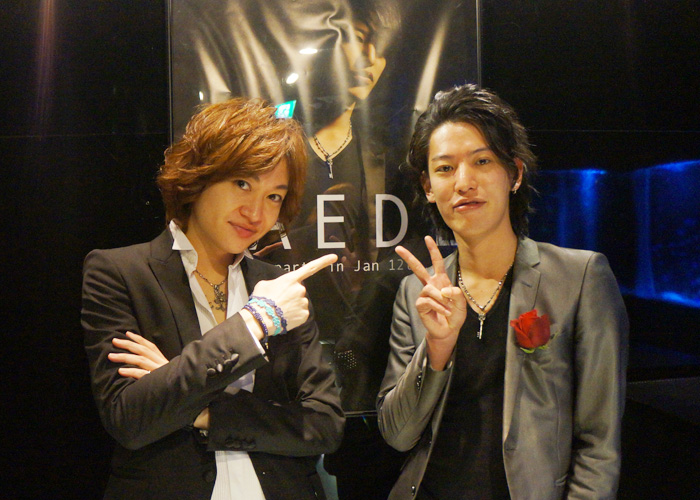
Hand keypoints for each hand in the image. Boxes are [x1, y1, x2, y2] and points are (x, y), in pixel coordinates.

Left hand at [108, 331, 168, 378]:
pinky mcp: (157, 382)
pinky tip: (121, 371)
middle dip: (128, 344)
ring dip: (124, 357)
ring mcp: (159, 372)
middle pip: (143, 350)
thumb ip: (155, 366)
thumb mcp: (166, 372)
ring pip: (140, 360)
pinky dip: (131, 372)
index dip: (139, 339)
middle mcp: (161, 363)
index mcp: (163, 360)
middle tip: (114, 341)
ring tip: (111, 356)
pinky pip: (142, 375)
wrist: (183, 393)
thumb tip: (141, 361)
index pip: (150, 346)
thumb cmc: (172, 384)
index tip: (127, 333)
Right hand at [249, 253, 337, 332]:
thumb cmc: (261, 300)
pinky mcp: (304, 314)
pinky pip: (301, 313)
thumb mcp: (264, 284)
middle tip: (278, 301)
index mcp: (291, 279)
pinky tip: (285, 316)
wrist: (261, 318)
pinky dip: (294, 315)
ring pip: (300, 302)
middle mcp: (300, 289)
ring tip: (279, 309)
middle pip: (299, 290)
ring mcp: (304, 302)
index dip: (323, 261)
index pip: (310, 267)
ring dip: (292, 305)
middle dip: (291, 295)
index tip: (334, 257)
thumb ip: (276, 283)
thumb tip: (279, 287)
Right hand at [395, 236, 465, 369]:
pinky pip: (428, 301)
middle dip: (409, 258)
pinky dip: (438, 306)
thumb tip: (442, 289)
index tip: (427, 238)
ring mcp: (424, 295)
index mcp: (441, 281)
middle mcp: (431, 285)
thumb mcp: (462, 303)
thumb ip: (456, 294)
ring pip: (429, 289)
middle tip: (398, 248)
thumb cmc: (455, 315)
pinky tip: (443, 312)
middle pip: (418, 269)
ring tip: (448, 308)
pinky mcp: (420, 305)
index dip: (433, 250)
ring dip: (441, 299)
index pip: (437, 263)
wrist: (449, 330)